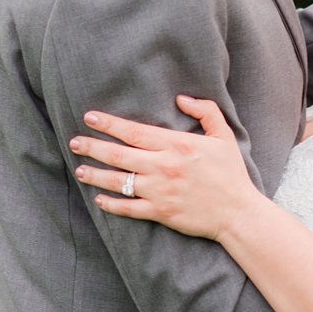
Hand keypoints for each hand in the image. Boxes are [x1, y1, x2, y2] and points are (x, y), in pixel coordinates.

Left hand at [71, 95, 262, 240]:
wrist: (237, 213)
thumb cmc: (231, 173)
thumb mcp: (223, 136)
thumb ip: (205, 111)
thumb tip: (181, 98)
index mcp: (176, 145)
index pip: (133, 131)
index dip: (109, 124)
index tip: (90, 118)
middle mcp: (163, 167)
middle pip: (119, 154)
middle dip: (93, 147)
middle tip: (75, 142)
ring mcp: (159, 192)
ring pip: (118, 181)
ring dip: (96, 174)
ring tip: (80, 169)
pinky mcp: (159, 213)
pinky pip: (128, 208)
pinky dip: (111, 203)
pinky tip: (99, 198)